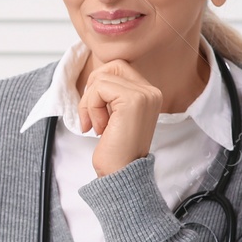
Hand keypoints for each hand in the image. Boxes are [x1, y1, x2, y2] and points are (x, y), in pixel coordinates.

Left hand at [78, 60, 161, 176]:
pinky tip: (99, 128)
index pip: (118, 68)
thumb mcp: (113, 114)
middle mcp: (151, 91)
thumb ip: (111, 94)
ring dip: (90, 103)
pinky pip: (99, 88)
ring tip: (97, 126)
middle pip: (111, 67)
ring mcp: (145, 95)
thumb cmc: (115, 150)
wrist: (121, 174)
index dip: (98, 86)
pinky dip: (91, 107)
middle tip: (91, 116)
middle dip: (92, 89)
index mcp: (149, 93)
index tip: (95, 112)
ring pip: (101, 78)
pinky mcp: (133, 100)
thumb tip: (94, 77)